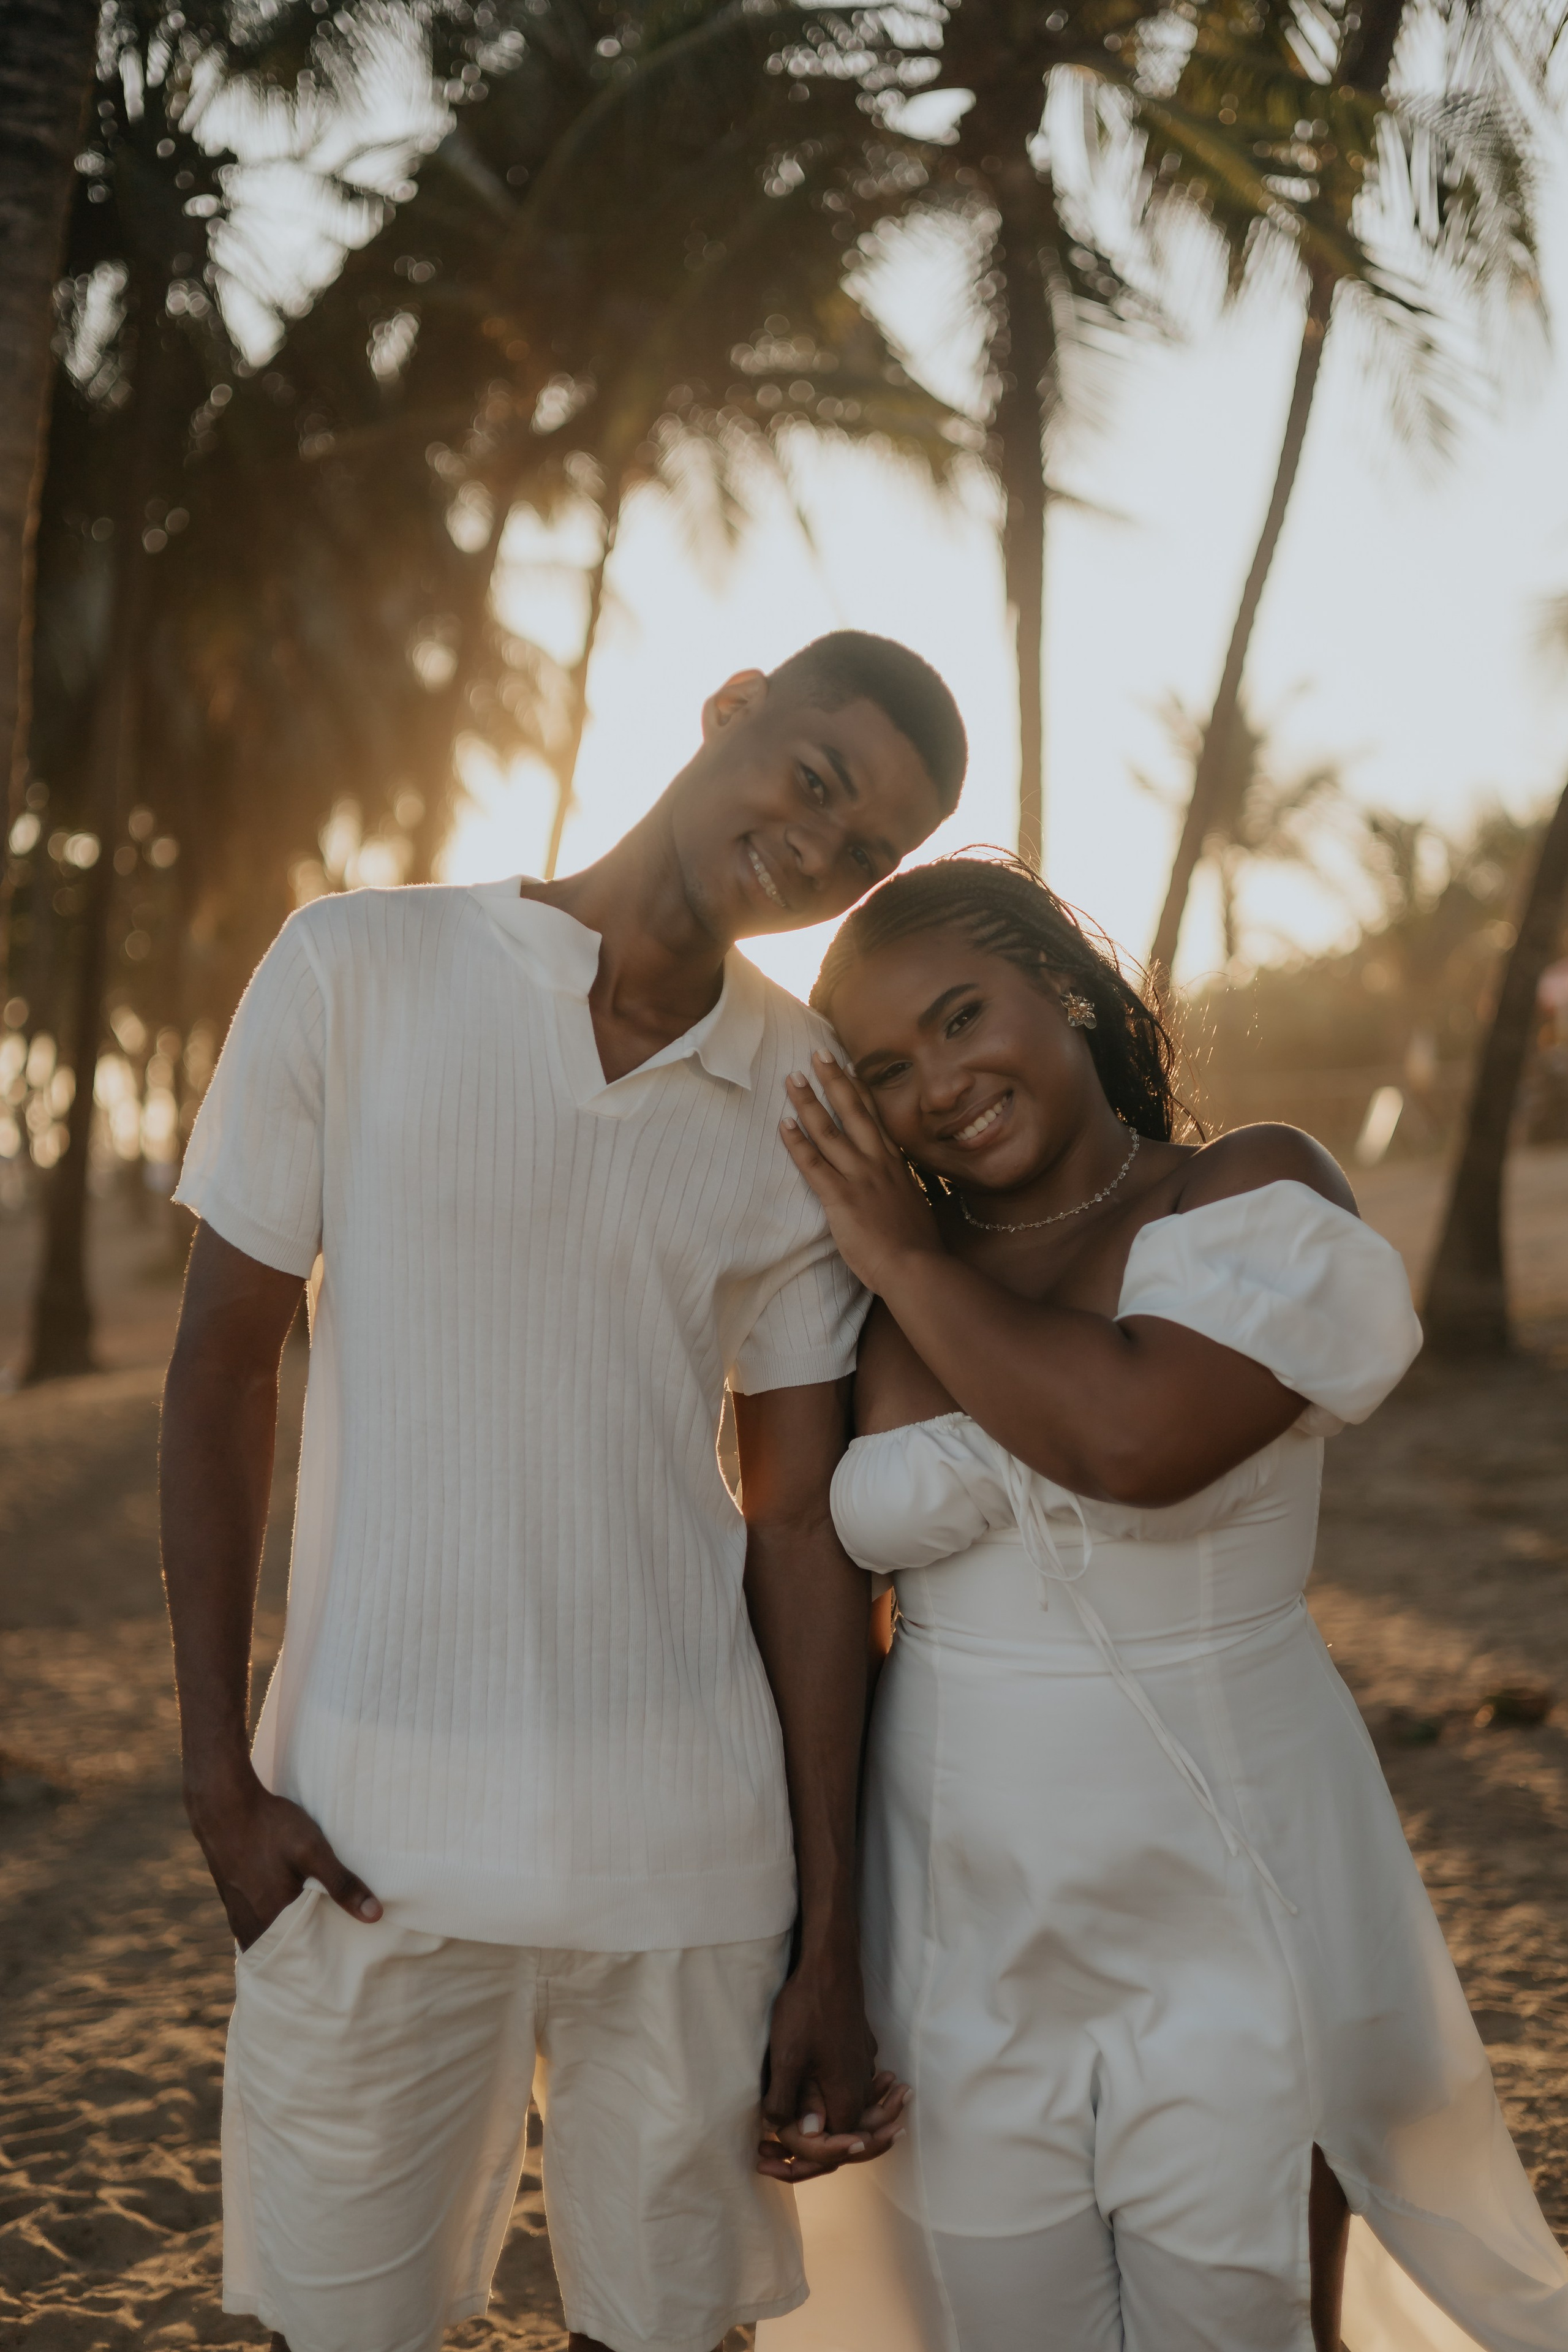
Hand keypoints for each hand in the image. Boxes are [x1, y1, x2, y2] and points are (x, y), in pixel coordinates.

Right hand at [184, 1763, 380, 1948]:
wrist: (223, 1805)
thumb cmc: (270, 1827)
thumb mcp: (313, 1851)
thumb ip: (342, 1884)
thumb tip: (374, 1916)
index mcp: (271, 1920)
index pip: (301, 1958)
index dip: (320, 1960)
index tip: (340, 1962)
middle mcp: (250, 1924)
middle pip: (282, 1951)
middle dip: (304, 1952)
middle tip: (330, 1948)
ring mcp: (237, 1912)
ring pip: (267, 1937)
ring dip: (286, 1936)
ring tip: (311, 1930)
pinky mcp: (230, 1897)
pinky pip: (254, 1923)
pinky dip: (271, 1923)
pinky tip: (285, 1908)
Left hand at [758, 1933, 902, 2180]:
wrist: (831, 1964)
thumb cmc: (807, 2009)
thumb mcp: (787, 2058)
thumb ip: (785, 2101)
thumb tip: (781, 2131)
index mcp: (847, 2094)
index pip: (835, 2148)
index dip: (804, 2157)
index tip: (771, 2154)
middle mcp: (862, 2084)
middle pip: (843, 2132)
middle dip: (809, 2147)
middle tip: (768, 2151)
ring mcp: (864, 2064)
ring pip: (848, 2108)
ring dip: (821, 2123)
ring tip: (787, 2129)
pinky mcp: (860, 2047)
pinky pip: (850, 2085)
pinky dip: (830, 2097)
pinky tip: (810, 2093)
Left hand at [780, 1051, 939, 1292]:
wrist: (916, 1266)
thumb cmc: (917, 1245)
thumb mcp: (914, 1207)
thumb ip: (901, 1189)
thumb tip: (898, 1186)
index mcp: (895, 1164)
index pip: (874, 1118)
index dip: (859, 1090)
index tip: (849, 1067)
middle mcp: (877, 1163)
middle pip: (853, 1112)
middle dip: (834, 1081)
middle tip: (817, 1054)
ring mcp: (859, 1177)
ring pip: (829, 1131)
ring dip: (808, 1103)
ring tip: (792, 1079)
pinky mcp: (841, 1197)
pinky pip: (814, 1164)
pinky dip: (797, 1142)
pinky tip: (783, 1124)